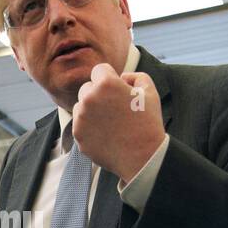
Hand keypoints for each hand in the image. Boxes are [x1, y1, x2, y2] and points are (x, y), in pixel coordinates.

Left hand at [72, 63, 165, 183]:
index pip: (99, 70)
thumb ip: (135, 76)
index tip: (118, 90)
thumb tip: (121, 77)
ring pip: (81, 106)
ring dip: (91, 110)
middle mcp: (89, 98)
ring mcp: (81, 117)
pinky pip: (79, 123)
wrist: (143, 157)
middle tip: (115, 108)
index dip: (111, 78)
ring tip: (110, 122)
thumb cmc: (148, 123)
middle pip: (87, 87)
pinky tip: (105, 133)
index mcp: (106, 84)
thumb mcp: (150, 91)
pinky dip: (89, 126)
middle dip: (99, 94)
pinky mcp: (78, 134)